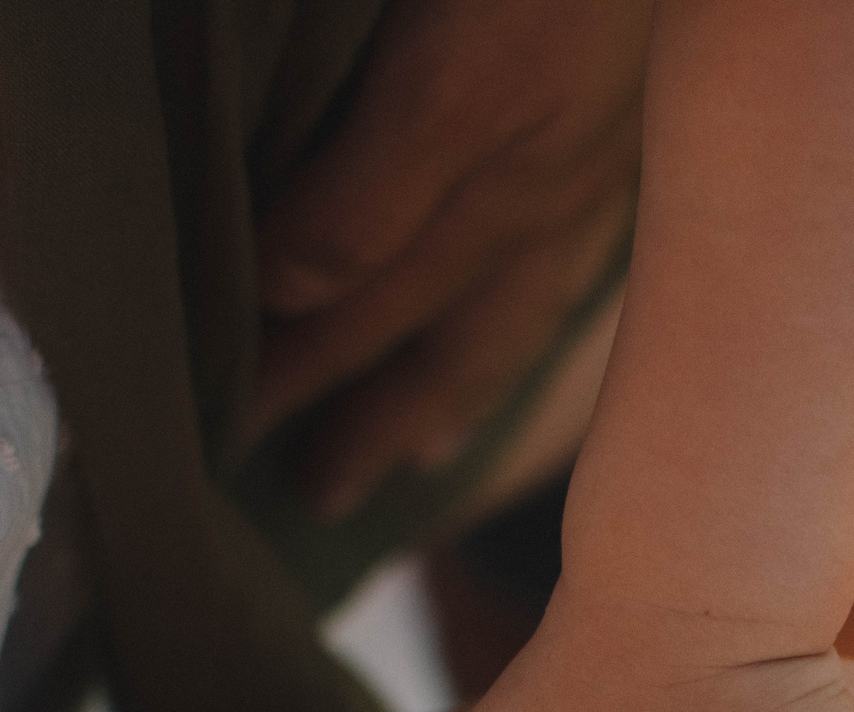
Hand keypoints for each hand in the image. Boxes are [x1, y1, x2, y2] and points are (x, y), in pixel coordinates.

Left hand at [245, 0, 648, 514]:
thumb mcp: (456, 75)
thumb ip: (373, 185)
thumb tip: (289, 296)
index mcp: (490, 186)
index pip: (363, 299)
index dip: (292, 366)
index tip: (224, 435)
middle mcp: (547, 203)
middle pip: (438, 331)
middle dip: (368, 412)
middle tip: (316, 495)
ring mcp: (595, 176)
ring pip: (509, 310)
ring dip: (453, 387)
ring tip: (419, 451)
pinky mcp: (628, 138)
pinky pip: (566, 264)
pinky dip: (525, 320)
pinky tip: (524, 319)